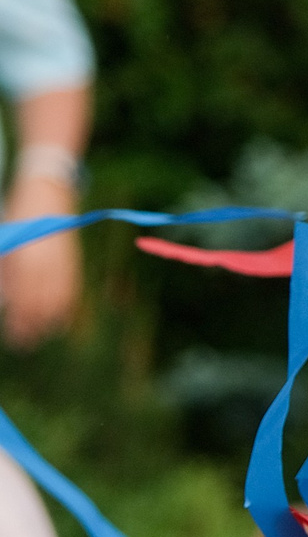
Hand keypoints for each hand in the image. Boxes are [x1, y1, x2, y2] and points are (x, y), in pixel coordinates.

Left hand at [0, 174, 80, 345]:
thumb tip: (5, 301)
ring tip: (41, 336)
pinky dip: (65, 307)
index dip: (17, 320)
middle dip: (31, 326)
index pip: (21, 299)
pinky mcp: (72, 260)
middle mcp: (45, 264)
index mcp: (24, 259)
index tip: (14, 336)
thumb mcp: (6, 241)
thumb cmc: (18, 215)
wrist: (48, 192)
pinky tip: (60, 320)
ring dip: (49, 321)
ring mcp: (61, 262)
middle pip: (39, 304)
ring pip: (57, 299)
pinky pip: (70, 289)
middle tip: (24, 344)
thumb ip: (4, 274)